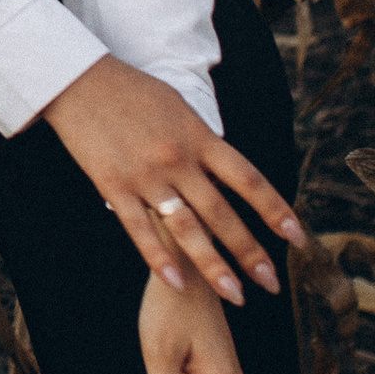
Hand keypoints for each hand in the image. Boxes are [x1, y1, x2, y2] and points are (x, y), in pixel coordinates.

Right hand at [41, 53, 305, 305]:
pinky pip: (140, 230)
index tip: (296, 238)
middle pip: (223, 214)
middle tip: (272, 284)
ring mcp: (145, 176)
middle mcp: (178, 159)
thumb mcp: (179, 107)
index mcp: (199, 136)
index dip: (276, 211)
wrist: (78, 78)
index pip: (249, 180)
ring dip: (214, 266)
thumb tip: (229, 172)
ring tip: (235, 295)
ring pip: (187, 230)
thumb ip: (204, 142)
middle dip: (251, 253)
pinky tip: (176, 282)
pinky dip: (159, 259)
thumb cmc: (132, 90)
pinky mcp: (113, 186)